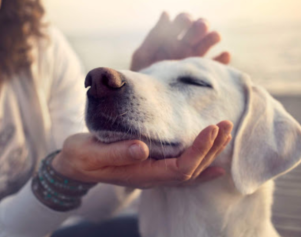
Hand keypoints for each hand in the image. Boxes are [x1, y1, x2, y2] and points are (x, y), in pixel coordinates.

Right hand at [52, 121, 232, 188]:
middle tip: (226, 124)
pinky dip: (202, 167)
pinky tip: (216, 165)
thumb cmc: (81, 157)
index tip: (211, 128)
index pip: (179, 168)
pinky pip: (182, 171)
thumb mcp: (91, 153)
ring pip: (190, 170)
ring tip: (225, 134)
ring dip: (210, 153)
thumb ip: (116, 153)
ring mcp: (153, 174)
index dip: (198, 150)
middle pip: (191, 169)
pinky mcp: (152, 166)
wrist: (74, 165)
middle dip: (211, 148)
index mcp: (141, 174)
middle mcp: (152, 177)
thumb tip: (142, 148)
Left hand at [131, 12, 230, 71]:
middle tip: (201, 27)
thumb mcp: (143, 56)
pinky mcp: (202, 75)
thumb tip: (166, 13)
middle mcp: (184, 47)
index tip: (186, 22)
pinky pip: (216, 66)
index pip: (182, 22)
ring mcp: (194, 60)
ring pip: (208, 43)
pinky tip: (225, 55)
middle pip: (197, 30)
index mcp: (170, 39)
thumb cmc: (142, 78)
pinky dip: (222, 60)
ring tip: (215, 36)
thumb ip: (154, 36)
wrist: (148, 102)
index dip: (185, 19)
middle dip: (200, 25)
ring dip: (213, 37)